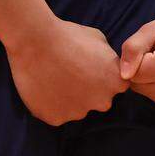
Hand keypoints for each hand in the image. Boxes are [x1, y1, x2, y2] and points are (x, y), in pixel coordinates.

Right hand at [6, 17, 127, 126]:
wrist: (37, 44)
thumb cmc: (70, 36)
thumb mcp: (100, 40)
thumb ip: (108, 59)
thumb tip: (106, 66)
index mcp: (116, 82)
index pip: (117, 85)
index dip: (104, 75)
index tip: (92, 66)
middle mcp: (101, 102)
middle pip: (99, 99)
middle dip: (91, 89)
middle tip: (73, 71)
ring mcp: (78, 113)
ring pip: (78, 108)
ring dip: (71, 97)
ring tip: (57, 76)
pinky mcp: (56, 119)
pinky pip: (58, 113)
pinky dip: (53, 103)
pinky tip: (46, 86)